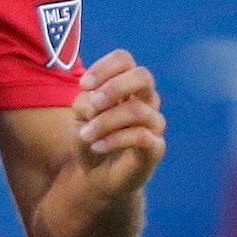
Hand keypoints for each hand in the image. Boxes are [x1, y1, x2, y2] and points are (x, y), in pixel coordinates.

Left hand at [72, 49, 165, 193]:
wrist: (95, 175)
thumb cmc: (90, 138)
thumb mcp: (80, 116)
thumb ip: (86, 103)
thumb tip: (97, 102)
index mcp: (126, 84)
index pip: (124, 60)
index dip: (104, 67)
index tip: (84, 85)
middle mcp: (146, 99)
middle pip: (143, 76)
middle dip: (114, 87)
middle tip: (93, 104)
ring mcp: (154, 122)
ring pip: (136, 110)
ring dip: (104, 121)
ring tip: (84, 135)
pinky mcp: (156, 146)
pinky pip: (141, 136)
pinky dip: (114, 139)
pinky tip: (96, 146)